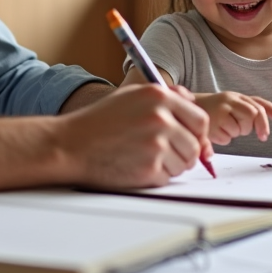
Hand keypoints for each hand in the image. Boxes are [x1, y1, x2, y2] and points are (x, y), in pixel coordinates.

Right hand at [53, 83, 211, 187]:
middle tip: (167, 153)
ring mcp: (156, 145)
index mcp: (158, 96)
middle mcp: (160, 118)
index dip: (196, 132)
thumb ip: (163, 95)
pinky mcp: (149, 169)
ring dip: (170, 165)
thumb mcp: (131, 96)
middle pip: (195, 145)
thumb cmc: (99, 122)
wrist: (71, 144)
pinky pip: (167, 177)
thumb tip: (190, 101)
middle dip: (185, 152)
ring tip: (145, 157)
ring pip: (184, 163)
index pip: (200, 119)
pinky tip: (136, 166)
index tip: (188, 138)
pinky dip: (156, 176)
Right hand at [193, 92, 271, 143]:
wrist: (184, 109)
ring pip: (242, 127)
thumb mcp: (229, 106)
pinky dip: (225, 139)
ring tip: (226, 129)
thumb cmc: (211, 111)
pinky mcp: (213, 122)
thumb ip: (247, 110)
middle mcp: (229, 100)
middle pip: (254, 113)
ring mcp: (221, 110)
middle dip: (260, 126)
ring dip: (238, 132)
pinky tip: (216, 132)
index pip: (258, 102)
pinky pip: (228, 136)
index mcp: (235, 96)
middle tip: (262, 136)